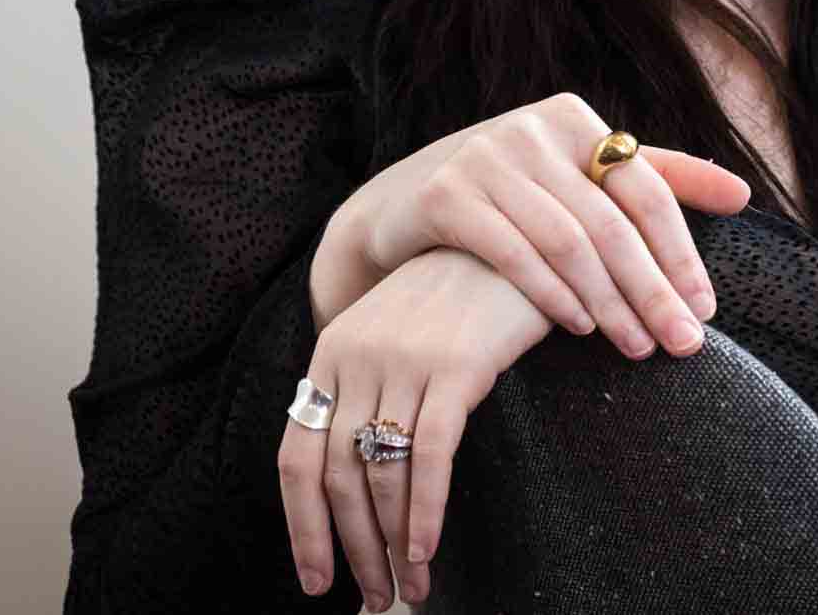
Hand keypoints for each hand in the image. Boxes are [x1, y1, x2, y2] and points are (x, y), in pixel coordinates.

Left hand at [280, 246, 552, 609]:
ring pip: (383, 474)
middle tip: (374, 597)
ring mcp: (406, 358)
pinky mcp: (457, 365)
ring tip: (411, 586)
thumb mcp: (401, 332)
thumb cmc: (464, 296)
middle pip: (337, 476)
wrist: (520, 238)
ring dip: (393, 544)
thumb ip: (372, 386)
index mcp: (333, 349)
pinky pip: (429, 456)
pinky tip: (427, 548)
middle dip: (354, 549)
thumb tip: (360, 480)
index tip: (318, 580)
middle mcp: (358, 354)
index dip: (304, 527)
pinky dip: (424, 512)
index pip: (297, 456)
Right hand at [317, 92, 751, 360]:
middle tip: (683, 344)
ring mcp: (485, 157)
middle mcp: (532, 128)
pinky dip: (552, 294)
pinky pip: (512, 252)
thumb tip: (742, 193)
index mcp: (575, 118)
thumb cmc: (512, 194)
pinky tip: (580, 327)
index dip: (682, 252)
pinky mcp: (445, 194)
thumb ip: (657, 178)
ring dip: (609, 301)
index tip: (707, 309)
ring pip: (567, 242)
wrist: (399, 205)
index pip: (647, 189)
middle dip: (654, 290)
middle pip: (612, 222)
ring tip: (635, 347)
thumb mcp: (579, 175)